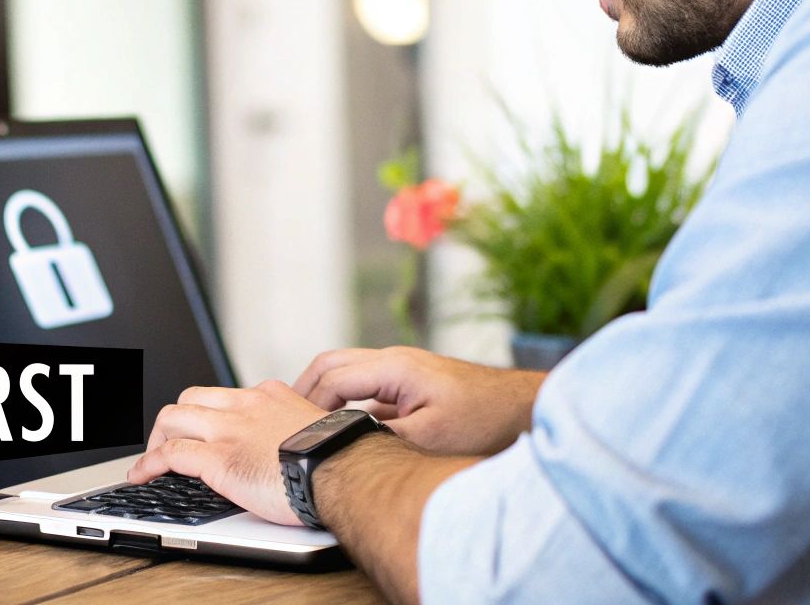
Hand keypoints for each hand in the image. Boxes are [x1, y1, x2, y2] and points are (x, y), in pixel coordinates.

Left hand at [126, 380, 326, 525]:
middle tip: (172, 443)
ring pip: (172, 417)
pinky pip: (171, 454)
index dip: (208, 414)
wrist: (344, 469)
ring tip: (152, 460)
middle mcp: (246, 405)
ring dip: (157, 439)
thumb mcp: (317, 431)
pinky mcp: (218, 458)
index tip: (206, 430)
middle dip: (176, 421)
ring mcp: (229, 429)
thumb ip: (297, 433)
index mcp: (271, 395)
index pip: (226, 396)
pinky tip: (142, 476)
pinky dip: (149, 464)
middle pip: (191, 398)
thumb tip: (297, 452)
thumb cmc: (342, 458)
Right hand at [293, 346, 543, 456]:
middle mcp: (394, 361)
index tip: (293, 431)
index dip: (306, 405)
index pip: (331, 378)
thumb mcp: (430, 439)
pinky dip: (347, 403)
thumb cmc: (485, 419)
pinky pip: (368, 388)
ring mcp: (404, 371)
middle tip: (285, 421)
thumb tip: (344, 448)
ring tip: (306, 424)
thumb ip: (383, 440)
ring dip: (325, 395)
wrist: (525, 408)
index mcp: (394, 367)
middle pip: (332, 365)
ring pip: (348, 373)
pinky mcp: (413, 385)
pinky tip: (344, 430)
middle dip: (304, 391)